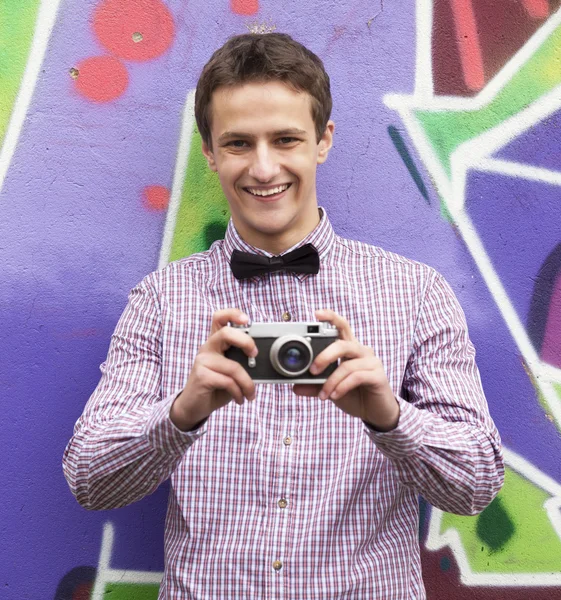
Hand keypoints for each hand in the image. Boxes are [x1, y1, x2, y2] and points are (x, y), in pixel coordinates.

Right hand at [170, 309, 256, 430]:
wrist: (194, 407)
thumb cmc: (216, 387)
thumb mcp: (231, 372)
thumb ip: (241, 362)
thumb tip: (260, 361)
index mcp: (215, 342)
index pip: (219, 318)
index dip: (233, 314)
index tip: (247, 320)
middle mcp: (207, 348)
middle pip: (225, 333)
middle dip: (246, 342)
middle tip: (254, 355)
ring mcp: (203, 361)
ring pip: (234, 367)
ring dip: (247, 384)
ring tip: (250, 394)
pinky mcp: (201, 376)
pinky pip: (229, 382)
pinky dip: (239, 393)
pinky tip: (239, 399)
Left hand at [293, 309, 399, 431]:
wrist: (376, 412)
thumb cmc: (354, 395)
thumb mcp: (330, 389)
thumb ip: (315, 386)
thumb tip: (295, 387)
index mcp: (350, 349)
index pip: (341, 326)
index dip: (331, 317)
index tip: (316, 313)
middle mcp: (361, 351)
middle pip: (342, 343)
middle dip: (325, 356)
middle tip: (313, 371)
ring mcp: (371, 362)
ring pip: (347, 365)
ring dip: (331, 381)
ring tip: (324, 394)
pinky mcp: (378, 376)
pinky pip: (356, 377)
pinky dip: (342, 387)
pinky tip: (335, 396)